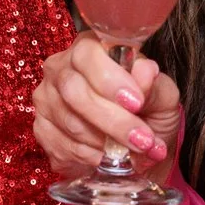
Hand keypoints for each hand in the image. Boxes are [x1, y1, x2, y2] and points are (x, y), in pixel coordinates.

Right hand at [34, 36, 182, 184]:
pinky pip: (61, 145)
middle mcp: (61, 68)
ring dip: (105, 142)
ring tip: (133, 152)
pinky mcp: (42, 128)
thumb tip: (145, 72)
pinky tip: (107, 156)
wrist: (137, 148)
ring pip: (70, 122)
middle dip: (112, 120)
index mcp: (90, 48)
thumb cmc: (150, 114)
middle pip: (74, 91)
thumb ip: (155, 85)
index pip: (87, 54)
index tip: (136, 103)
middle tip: (142, 140)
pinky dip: (90, 156)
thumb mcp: (163, 98)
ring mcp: (47, 98)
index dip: (109, 79)